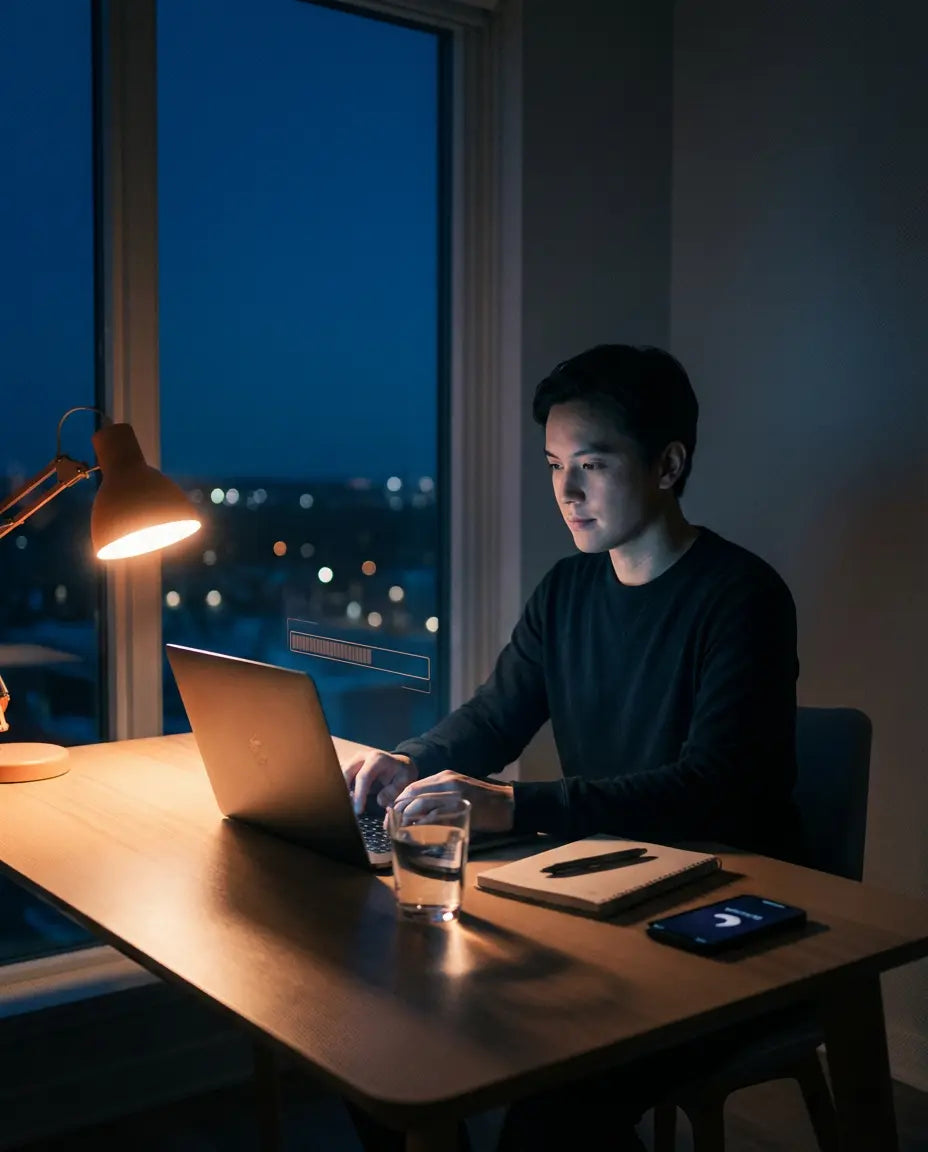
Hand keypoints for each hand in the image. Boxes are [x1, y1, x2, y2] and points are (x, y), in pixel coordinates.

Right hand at [343, 749, 416, 814]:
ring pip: (340, 776)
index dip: (359, 794)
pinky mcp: (350, 768)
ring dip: (342, 792)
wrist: (399, 764)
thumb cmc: (401, 773)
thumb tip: (379, 801)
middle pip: (346, 774)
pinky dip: (342, 791)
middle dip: (345, 793)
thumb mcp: (405, 781)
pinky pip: (341, 779)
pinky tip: (347, 803)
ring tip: (348, 808)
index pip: (363, 776)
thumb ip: (394, 791)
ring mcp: (354, 761)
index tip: (358, 811)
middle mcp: (362, 757)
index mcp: (377, 759)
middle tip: (349, 811)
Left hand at [391, 770, 513, 833]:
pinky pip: (435, 815)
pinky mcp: (461, 806)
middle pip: (412, 793)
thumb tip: (417, 814)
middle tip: (390, 824)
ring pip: (420, 803)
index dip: (399, 800)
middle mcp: (446, 781)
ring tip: (400, 830)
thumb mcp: (459, 793)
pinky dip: (422, 824)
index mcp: (445, 777)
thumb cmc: (485, 803)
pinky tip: (417, 832)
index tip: (392, 814)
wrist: (509, 804)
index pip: (413, 786)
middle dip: (398, 809)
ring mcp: (453, 792)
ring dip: (407, 818)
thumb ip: (440, 799)